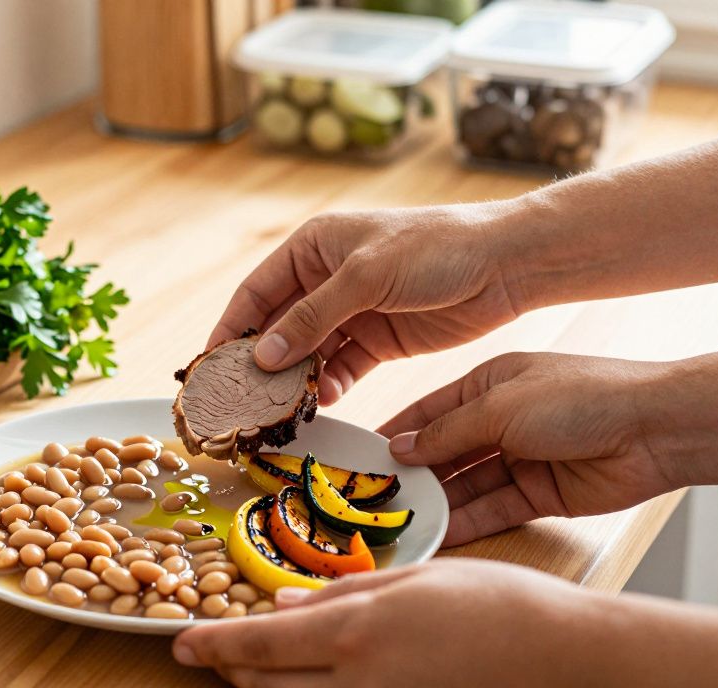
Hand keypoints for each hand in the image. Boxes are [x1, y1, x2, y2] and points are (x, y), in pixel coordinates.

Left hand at [173, 559, 619, 687]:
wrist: (581, 676)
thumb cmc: (508, 611)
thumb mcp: (419, 581)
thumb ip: (344, 596)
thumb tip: (286, 606)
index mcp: (355, 638)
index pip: (256, 646)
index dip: (212, 644)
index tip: (181, 641)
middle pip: (268, 686)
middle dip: (232, 668)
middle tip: (209, 650)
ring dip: (270, 685)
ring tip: (254, 661)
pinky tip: (320, 677)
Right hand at [209, 204, 525, 404]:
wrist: (507, 264)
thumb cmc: (435, 249)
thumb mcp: (366, 277)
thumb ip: (312, 316)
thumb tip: (261, 354)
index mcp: (314, 246)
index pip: (257, 291)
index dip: (231, 327)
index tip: (210, 364)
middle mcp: (326, 278)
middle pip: (278, 325)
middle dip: (259, 361)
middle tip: (239, 398)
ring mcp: (352, 311)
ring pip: (308, 352)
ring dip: (293, 379)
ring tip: (276, 410)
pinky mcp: (378, 340)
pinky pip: (340, 367)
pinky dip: (329, 385)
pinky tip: (321, 404)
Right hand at [379, 352, 671, 546]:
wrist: (652, 429)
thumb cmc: (577, 396)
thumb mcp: (498, 405)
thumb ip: (447, 432)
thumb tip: (400, 449)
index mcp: (487, 384)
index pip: (428, 412)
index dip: (394, 433)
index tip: (359, 456)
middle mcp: (500, 421)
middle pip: (444, 452)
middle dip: (411, 475)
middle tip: (371, 498)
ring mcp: (519, 459)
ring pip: (466, 485)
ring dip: (436, 502)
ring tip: (397, 523)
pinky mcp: (538, 495)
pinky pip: (492, 510)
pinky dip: (466, 522)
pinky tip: (436, 534)